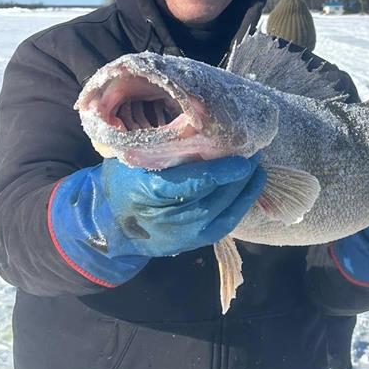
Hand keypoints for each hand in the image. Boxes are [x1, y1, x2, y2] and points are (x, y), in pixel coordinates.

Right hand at [49, 156, 265, 284]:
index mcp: (150, 192)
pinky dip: (242, 203)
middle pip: (215, 197)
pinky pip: (226, 223)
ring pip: (224, 211)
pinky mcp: (194, 242)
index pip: (195, 183)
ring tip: (257, 166)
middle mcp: (170, 219)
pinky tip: (252, 185)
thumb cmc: (123, 180)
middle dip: (239, 177)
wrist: (111, 222)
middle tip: (255, 152)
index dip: (222, 171)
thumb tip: (201, 126)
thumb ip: (164, 147)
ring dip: (246, 188)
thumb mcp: (135, 157)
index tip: (243, 157)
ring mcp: (184, 235)